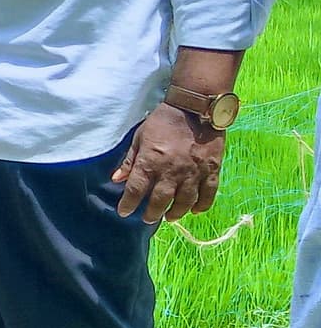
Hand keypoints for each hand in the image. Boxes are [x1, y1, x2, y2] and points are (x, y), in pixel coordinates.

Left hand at [114, 104, 224, 222]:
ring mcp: (194, 172)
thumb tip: (116, 180)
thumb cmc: (162, 122)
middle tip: (148, 219)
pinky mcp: (212, 170)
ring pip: (185, 201)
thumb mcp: (139, 138)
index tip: (124, 212)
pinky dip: (202, 205)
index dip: (128, 204)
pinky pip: (209, 193)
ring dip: (176, 212)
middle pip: (160, 200)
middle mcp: (171, 171)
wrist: (194, 108)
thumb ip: (129, 161)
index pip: (135, 190)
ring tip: (169, 217)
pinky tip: (194, 210)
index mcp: (150, 162)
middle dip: (152, 213)